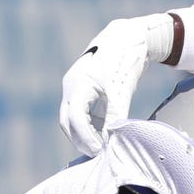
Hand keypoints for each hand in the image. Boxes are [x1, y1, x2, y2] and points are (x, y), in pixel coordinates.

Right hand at [58, 14, 172, 154]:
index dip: (86, 138)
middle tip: (99, 155)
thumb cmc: (123, 61)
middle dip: (81, 140)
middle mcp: (71, 87)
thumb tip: (113, 140)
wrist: (126, 38)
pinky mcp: (83, 92)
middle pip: (68, 122)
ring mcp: (75, 89)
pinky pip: (82, 114)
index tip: (100, 150)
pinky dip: (90, 127)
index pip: (75, 118)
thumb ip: (117, 116)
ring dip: (84, 135)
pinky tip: (103, 137)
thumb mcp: (122, 91)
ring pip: (73, 120)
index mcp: (78, 84)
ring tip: (103, 148)